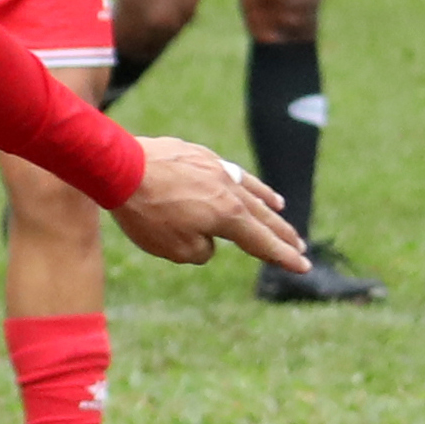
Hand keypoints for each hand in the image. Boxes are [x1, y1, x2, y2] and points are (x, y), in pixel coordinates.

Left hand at [113, 135, 306, 271]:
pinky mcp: (201, 157)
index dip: (283, 257)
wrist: (122, 168)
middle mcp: (230, 191)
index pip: (262, 242)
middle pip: (263, 218)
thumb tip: (210, 240)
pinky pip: (233, 174)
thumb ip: (203, 251)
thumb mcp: (175, 249)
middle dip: (282, 236)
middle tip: (300, 248)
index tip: (302, 266)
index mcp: (228, 216)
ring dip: (267, 208)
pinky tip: (251, 187)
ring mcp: (217, 170)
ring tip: (282, 215)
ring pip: (250, 192)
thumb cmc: (146, 214)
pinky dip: (247, 184)